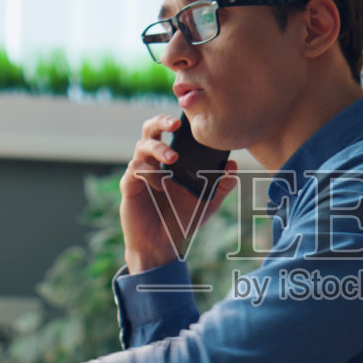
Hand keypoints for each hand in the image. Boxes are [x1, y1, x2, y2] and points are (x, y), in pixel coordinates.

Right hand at [120, 113, 236, 272]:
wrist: (162, 245)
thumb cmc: (181, 221)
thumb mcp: (207, 203)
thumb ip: (221, 185)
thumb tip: (232, 165)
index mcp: (169, 161)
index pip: (168, 132)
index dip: (174, 121)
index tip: (188, 116)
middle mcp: (152, 162)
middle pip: (149, 130)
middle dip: (160, 122)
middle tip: (176, 124)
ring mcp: (139, 173)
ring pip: (141, 146)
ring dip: (158, 148)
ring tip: (173, 158)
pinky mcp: (129, 186)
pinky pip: (135, 170)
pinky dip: (149, 173)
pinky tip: (160, 185)